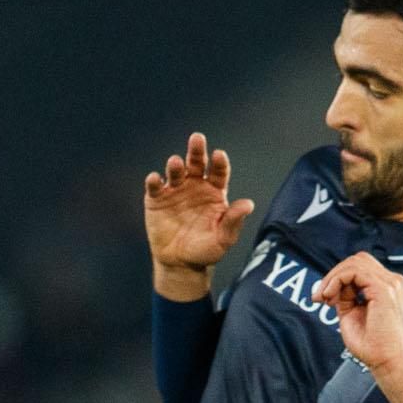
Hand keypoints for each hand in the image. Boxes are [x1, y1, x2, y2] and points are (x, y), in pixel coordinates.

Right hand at [145, 132, 255, 297]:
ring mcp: (175, 190)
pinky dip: (154, 181)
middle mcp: (195, 186)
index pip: (218, 172)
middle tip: (197, 138)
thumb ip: (233, 221)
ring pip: (175, 172)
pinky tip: (155, 179)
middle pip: (196, 163)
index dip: (219, 163)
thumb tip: (248, 205)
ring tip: (175, 163)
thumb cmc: (206, 250)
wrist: (180, 263)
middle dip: (196, 150)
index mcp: (214, 191)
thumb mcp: (223, 238)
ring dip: (175, 165)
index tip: (218, 155)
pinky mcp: (156, 199)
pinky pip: (155, 187)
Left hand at [313, 250, 402, 370]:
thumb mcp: (352, 315)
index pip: (360, 268)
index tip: (323, 298)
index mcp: (389, 288)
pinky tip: (330, 297)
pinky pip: (353, 272)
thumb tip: (333, 286)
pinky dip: (336, 280)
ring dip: (332, 278)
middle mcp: (393, 282)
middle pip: (358, 260)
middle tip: (320, 296)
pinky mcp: (384, 289)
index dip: (338, 278)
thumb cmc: (373, 347)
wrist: (387, 362)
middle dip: (334, 274)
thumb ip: (346, 298)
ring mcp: (391, 284)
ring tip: (324, 298)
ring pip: (354, 263)